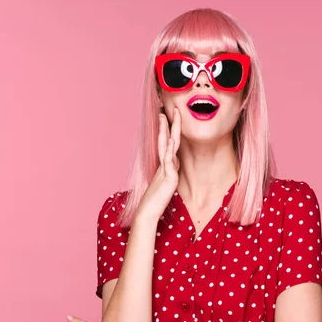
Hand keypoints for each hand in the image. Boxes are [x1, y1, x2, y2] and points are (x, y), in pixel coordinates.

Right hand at [135, 107, 181, 221]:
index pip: (167, 143)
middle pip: (167, 140)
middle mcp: (164, 164)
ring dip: (168, 131)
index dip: (168, 129)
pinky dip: (170, 150)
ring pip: (167, 147)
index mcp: (164, 165)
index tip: (168, 116)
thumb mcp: (166, 183)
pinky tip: (172, 141)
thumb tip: (173, 163)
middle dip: (170, 124)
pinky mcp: (168, 178)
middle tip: (171, 109)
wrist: (148, 212)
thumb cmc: (156, 200)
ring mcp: (165, 170)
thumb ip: (169, 171)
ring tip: (168, 118)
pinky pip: (169, 162)